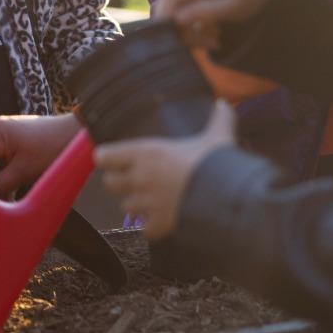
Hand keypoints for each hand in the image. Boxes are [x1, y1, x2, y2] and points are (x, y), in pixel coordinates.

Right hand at [0, 113, 82, 198]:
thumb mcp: (24, 171)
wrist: (79, 135)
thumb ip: (1, 185)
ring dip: (0, 183)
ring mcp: (6, 136)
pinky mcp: (15, 142)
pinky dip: (8, 176)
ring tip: (7, 201)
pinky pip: (4, 162)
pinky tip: (12, 192)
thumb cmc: (54, 148)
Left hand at [93, 101, 236, 238]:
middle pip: (110, 183)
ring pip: (126, 206)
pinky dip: (150, 227)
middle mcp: (141, 177)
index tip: (113, 159)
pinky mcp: (159, 223)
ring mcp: (148, 202)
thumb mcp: (217, 137)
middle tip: (132, 181)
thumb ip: (218, 119)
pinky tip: (160, 221)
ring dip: (135, 205)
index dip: (108, 158)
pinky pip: (144, 229)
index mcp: (147, 153)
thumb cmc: (217, 162)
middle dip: (119, 183)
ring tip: (149, 201)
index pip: (104, 156)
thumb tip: (224, 103)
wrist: (227, 195)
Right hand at [155, 0, 275, 50]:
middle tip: (207, 43)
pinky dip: (186, 15)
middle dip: (180, 26)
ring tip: (212, 36)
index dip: (165, 18)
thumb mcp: (234, 7)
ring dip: (185, 23)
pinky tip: (206, 25)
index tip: (176, 40)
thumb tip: (177, 19)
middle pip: (167, 0)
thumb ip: (206, 11)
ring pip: (169, 2)